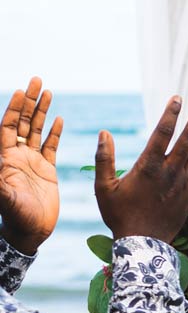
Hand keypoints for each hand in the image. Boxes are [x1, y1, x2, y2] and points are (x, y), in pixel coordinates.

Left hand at [0, 78, 63, 254]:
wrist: (31, 232)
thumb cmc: (15, 217)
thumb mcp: (5, 198)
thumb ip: (0, 183)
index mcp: (5, 157)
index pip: (8, 126)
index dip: (14, 109)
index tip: (21, 91)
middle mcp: (17, 155)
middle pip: (22, 122)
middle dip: (28, 101)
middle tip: (36, 80)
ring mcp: (32, 161)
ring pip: (36, 129)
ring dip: (41, 110)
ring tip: (48, 91)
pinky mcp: (47, 170)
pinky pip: (51, 146)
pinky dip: (54, 132)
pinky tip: (58, 119)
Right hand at [95, 96, 187, 242]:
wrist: (143, 244)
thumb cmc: (120, 215)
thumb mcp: (104, 187)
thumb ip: (104, 158)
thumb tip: (104, 132)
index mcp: (148, 166)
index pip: (163, 132)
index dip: (172, 113)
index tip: (178, 97)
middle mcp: (170, 172)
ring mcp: (183, 184)